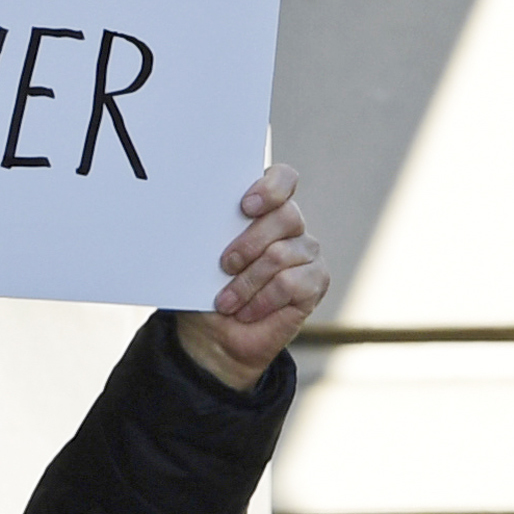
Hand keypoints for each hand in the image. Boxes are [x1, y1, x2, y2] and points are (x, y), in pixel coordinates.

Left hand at [177, 162, 326, 391]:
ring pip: (281, 255)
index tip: (245, 207)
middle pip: (286, 216)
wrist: (214, 334)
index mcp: (262, 209)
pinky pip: (291, 284)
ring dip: (246, 282)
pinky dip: (262, 300)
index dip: (271, 188)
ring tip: (225, 301)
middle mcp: (289, 226)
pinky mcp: (316, 281)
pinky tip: (246, 311)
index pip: (283, 179)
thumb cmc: (205, 288)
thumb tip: (197, 218)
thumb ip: (210, 233)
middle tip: (224, 265)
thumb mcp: (200, 258)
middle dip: (249, 243)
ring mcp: (306, 252)